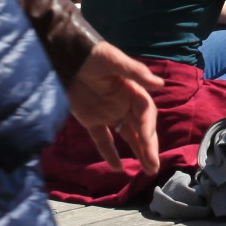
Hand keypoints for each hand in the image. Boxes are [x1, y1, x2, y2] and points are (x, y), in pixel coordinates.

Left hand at [66, 42, 164, 176]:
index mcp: (132, 91)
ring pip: (127, 136)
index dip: (147, 126)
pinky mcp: (91, 119)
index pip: (145, 112)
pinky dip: (109, 153)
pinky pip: (103, 139)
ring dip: (138, 152)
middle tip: (154, 166)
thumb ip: (136, 72)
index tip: (147, 139)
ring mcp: (108, 113)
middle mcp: (123, 104)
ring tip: (147, 170)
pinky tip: (117, 167)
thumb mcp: (113, 60)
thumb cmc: (92, 54)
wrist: (65, 56)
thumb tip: (160, 84)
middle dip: (149, 147)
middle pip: (141, 128)